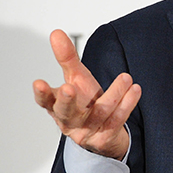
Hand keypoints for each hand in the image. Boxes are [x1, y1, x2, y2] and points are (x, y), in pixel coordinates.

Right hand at [32, 29, 138, 159]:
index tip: (38, 83)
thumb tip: (56, 33)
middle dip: (66, 100)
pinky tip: (134, 90)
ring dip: (114, 94)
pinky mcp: (105, 139)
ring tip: (125, 77)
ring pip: (99, 113)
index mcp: (58, 107)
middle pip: (65, 112)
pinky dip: (127, 104)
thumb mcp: (76, 79)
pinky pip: (117, 121)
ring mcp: (87, 132)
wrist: (103, 132)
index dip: (41, 94)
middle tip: (68, 88)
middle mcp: (70, 121)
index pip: (46, 101)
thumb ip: (67, 58)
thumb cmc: (85, 103)